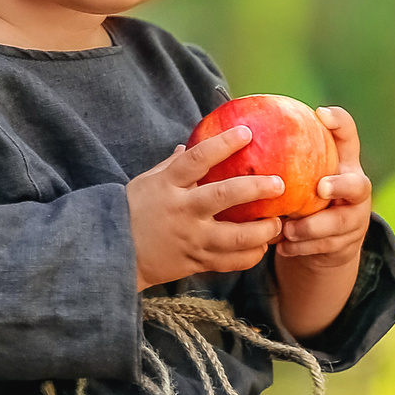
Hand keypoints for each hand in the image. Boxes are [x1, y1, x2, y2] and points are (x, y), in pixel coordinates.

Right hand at [127, 126, 284, 288]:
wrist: (115, 253)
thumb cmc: (132, 211)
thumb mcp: (147, 182)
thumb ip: (171, 165)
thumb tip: (189, 145)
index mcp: (168, 185)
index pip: (197, 159)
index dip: (223, 144)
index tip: (247, 133)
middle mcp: (182, 211)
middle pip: (224, 196)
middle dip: (256, 188)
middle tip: (279, 184)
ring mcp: (191, 238)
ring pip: (235, 237)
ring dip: (262, 231)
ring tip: (277, 223)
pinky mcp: (196, 261)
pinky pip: (230, 262)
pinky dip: (250, 256)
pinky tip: (262, 247)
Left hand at [277, 108, 371, 269]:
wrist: (326, 241)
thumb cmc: (303, 195)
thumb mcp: (298, 173)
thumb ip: (279, 156)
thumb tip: (230, 131)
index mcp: (344, 163)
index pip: (348, 135)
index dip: (339, 123)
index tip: (319, 113)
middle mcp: (355, 189)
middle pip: (358, 185)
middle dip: (341, 186)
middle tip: (320, 187)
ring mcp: (355, 219)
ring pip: (340, 223)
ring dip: (312, 226)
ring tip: (288, 229)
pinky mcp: (346, 245)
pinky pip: (325, 247)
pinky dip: (302, 247)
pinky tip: (281, 246)